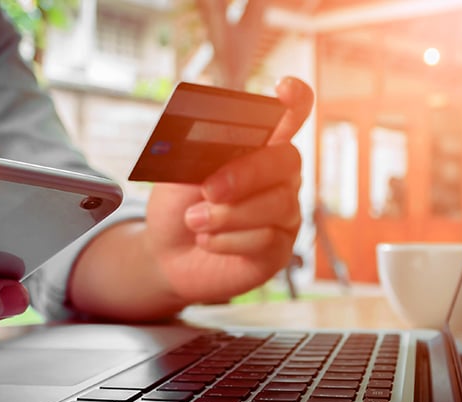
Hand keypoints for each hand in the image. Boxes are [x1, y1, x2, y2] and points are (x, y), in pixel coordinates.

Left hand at [145, 76, 314, 303]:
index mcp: (258, 148)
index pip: (290, 116)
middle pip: (287, 160)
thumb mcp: (179, 173)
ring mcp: (284, 214)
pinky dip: (228, 241)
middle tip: (209, 189)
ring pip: (278, 204)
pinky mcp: (279, 250)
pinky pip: (267, 240)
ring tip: (193, 220)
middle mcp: (280, 178)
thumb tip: (211, 127)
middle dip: (247, 173)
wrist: (166, 254)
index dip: (295, 100)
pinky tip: (206, 240)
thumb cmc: (178, 206)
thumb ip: (200, 152)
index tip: (283, 87)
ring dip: (229, 214)